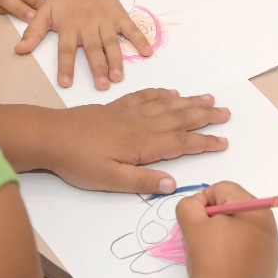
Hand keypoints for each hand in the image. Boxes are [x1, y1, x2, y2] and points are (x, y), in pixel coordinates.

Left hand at [14, 0, 152, 89]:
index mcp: (69, 26)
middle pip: (93, 49)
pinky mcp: (119, 17)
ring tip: (119, 77)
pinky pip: (131, 29)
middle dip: (98, 67)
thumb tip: (18, 50)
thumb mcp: (45, 12)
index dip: (65, 66)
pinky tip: (148, 52)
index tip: (65, 83)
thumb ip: (34, 32)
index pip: (66, 49)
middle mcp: (88, 26)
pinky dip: (140, 39)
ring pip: (111, 43)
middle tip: (103, 85)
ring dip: (116, 60)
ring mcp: (105, 22)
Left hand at [40, 89, 229, 193]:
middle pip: (180, 117)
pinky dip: (162, 93)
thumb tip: (174, 184)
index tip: (224, 141)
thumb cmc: (78, 162)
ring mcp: (129, 112)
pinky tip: (170, 92)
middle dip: (205, 115)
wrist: (50, 135)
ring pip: (167, 104)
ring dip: (190, 101)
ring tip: (209, 98)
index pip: (182, 142)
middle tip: (226, 113)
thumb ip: (142, 182)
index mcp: (143, 144)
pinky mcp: (116, 107)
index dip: (204, 142)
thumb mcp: (110, 180)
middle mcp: (141, 124)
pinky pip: (146, 96)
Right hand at [177, 180, 277, 277]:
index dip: (202, 202)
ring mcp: (271, 248)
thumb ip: (189, 205)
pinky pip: (249, 250)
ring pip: (242, 230)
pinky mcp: (269, 268)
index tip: (194, 222)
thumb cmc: (210, 259)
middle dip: (215, 218)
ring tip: (212, 254)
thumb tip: (197, 206)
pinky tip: (224, 268)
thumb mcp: (191, 224)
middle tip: (201, 238)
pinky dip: (235, 253)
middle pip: (234, 209)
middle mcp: (268, 224)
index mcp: (254, 208)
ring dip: (224, 236)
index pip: (223, 189)